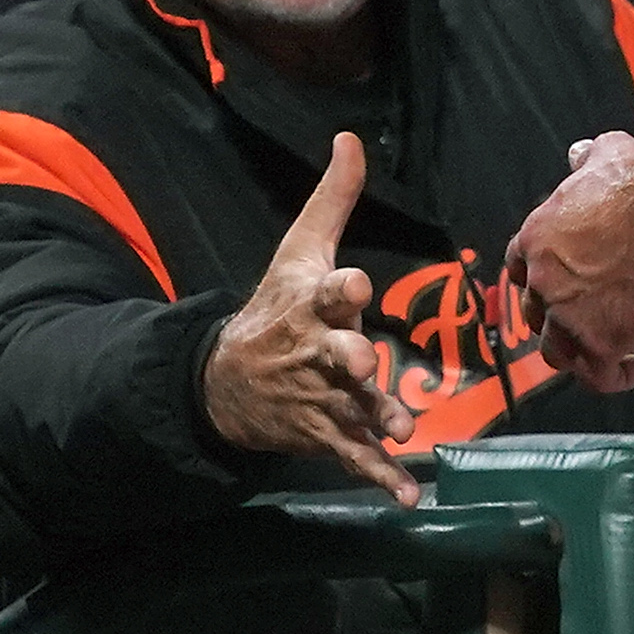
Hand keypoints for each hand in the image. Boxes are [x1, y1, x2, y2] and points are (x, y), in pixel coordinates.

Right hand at [201, 133, 419, 505]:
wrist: (225, 380)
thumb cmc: (274, 306)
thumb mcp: (299, 249)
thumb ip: (333, 198)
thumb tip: (350, 137)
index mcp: (309, 304)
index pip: (327, 292)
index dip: (341, 290)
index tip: (355, 286)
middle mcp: (315, 352)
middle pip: (336, 354)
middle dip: (349, 359)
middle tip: (363, 363)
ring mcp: (319, 397)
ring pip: (350, 408)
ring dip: (373, 419)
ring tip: (400, 430)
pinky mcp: (323, 433)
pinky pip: (353, 457)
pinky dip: (379, 477)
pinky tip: (408, 496)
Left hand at [507, 133, 633, 394]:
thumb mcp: (607, 154)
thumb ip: (586, 157)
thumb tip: (578, 152)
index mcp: (539, 238)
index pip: (519, 268)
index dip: (536, 280)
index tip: (553, 286)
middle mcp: (545, 280)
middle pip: (536, 313)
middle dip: (558, 318)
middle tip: (586, 318)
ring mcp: (568, 316)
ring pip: (556, 352)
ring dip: (576, 353)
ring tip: (603, 351)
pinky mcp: (600, 343)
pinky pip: (597, 376)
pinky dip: (613, 378)